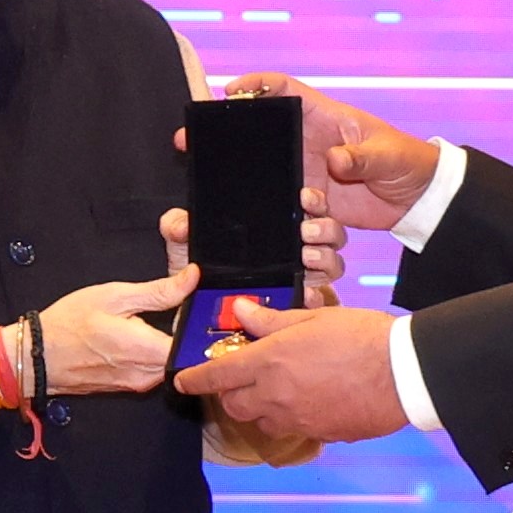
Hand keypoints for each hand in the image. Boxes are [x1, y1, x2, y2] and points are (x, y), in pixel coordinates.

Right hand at [35, 268, 194, 394]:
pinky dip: (154, 353)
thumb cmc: (69, 324)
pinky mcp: (129, 388)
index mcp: (147, 350)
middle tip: (176, 309)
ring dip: (169, 343)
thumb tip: (192, 278)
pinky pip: (154, 370)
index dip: (199, 324)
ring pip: (170, 363)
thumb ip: (159, 291)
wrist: (37, 357)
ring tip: (154, 321)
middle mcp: (147, 375)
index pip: (196, 344)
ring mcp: (138, 385)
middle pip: (186, 355)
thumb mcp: (114, 296)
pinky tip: (139, 337)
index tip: (195, 307)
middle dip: (186, 333)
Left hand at [161, 192, 349, 304]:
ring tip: (306, 258)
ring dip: (324, 258)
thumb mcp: (186, 246)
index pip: (310, 206)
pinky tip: (306, 294)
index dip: (313, 200)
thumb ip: (179, 228)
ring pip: (332, 264)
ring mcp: (305, 279)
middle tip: (305, 231)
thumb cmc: (202, 275)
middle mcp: (299, 250)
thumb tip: (179, 223)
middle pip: (331, 233)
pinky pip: (322, 302)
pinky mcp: (303, 308)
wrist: (199, 315)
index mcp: (279, 228)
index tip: (304, 197)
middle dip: (323, 228)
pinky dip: (317, 297)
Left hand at [171, 299, 407, 441]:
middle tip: (242, 377)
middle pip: (233, 405)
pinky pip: (294, 429)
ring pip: (262, 421)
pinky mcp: (319, 435)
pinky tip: (312, 400)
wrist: (403, 373)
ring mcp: (297, 420)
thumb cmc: (361, 336)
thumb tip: (240, 312)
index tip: (182, 380)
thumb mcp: (313, 319)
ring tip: (280, 388)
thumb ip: (272, 321)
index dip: (194, 379)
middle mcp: (275, 397)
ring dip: (260, 407)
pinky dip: (292, 417)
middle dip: (230, 394)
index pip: (217, 376)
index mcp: (269, 363)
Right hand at [223, 73, 440, 233]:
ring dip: (249, 184)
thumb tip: (336, 161)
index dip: (255, 85)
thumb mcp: (388, 155)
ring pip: (266, 174)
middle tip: (190, 141)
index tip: (228, 92)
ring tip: (235, 191)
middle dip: (226, 135)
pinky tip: (283, 226)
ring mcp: (307, 172)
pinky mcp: (311, 201)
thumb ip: (362, 157)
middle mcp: (308, 142)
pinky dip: (280, 216)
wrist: (418, 199)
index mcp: (325, 118)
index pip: (283, 91)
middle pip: (259, 133)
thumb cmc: (408, 162)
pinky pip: (286, 207)